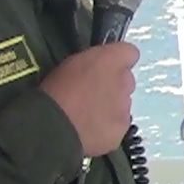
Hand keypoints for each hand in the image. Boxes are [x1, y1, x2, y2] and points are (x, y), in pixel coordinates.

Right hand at [40, 42, 138, 156]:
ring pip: (123, 104)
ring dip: (111, 107)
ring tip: (88, 116)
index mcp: (110, 60)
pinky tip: (90, 131)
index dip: (119, 60)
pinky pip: (118, 125)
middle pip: (126, 80)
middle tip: (93, 95)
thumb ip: (92, 64)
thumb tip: (97, 71)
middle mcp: (124, 81)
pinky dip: (108, 127)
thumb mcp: (69, 65)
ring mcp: (125, 107)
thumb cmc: (54, 91)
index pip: (130, 52)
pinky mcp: (122, 129)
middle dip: (114, 86)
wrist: (54, 127)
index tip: (107, 67)